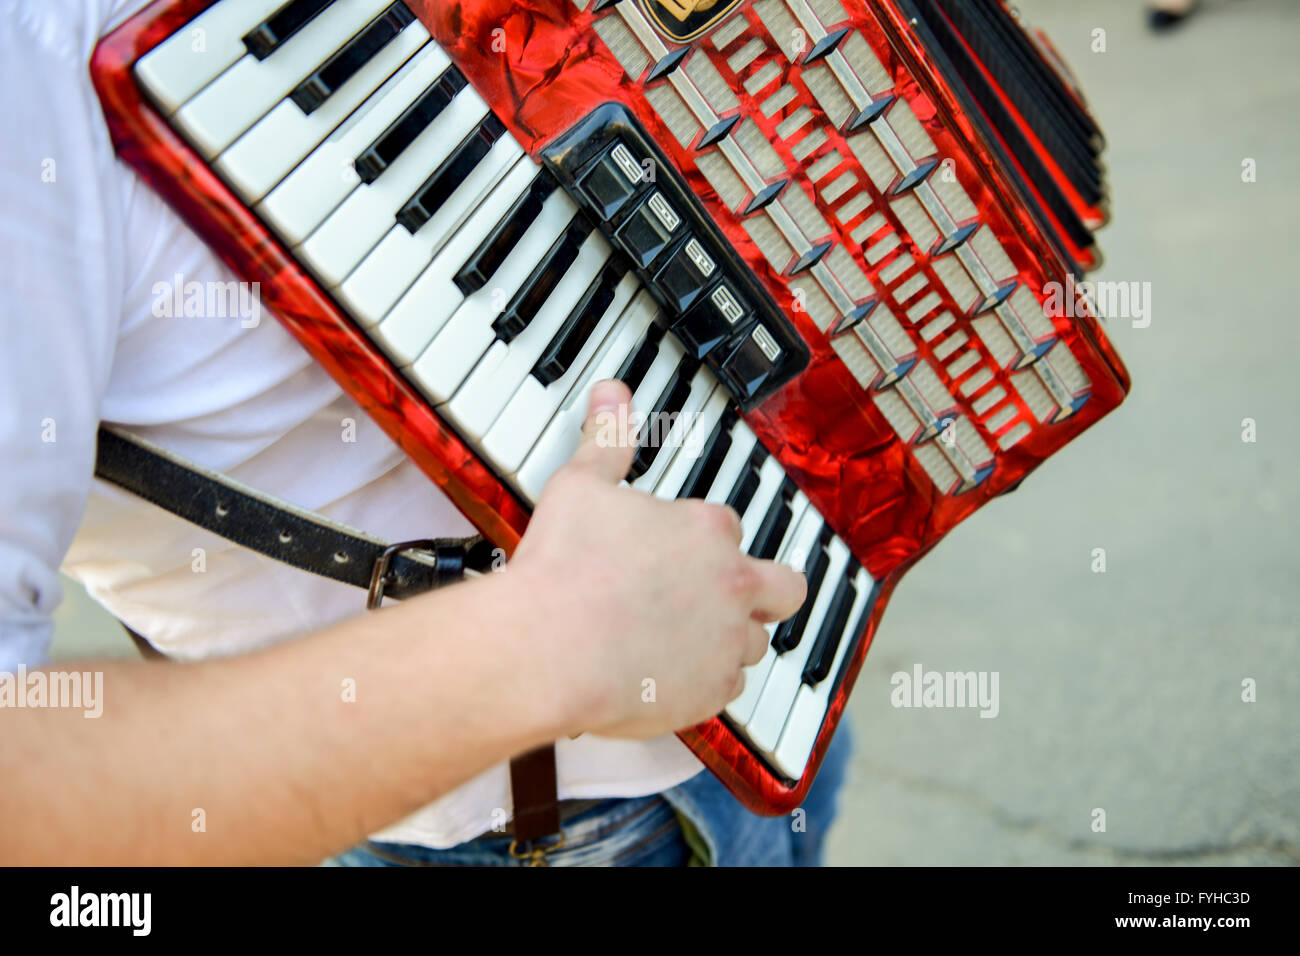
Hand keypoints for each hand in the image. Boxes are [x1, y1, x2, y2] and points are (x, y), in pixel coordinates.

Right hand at [508, 380, 806, 738]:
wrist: (549, 647)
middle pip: (783, 587)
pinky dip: (705, 683)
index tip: (679, 548)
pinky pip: (728, 689)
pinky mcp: (712, 692)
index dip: (706, 538)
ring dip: (730, 639)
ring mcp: (727, 641)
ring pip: (754, 642)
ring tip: (685, 640)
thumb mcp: (581, 486)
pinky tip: (670, 675)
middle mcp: (732, 584)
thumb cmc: (564, 568)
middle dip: (767, 589)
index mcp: (707, 529)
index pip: (730, 528)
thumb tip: (613, 393)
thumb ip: (607, 439)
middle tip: (728, 594)